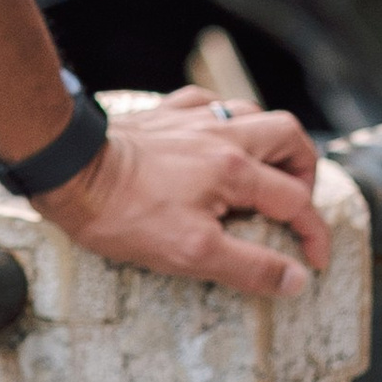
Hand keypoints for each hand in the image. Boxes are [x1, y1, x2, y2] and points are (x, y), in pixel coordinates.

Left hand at [42, 88, 328, 299]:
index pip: (296, 202)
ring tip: (264, 170)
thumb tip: (296, 279)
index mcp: (234, 171)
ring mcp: (190, 120)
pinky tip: (215, 137)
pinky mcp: (162, 114)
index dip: (313, 234)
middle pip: (289, 137)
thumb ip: (250, 266)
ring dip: (268, 140)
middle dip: (305, 169)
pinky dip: (223, 119)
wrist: (68, 169)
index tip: (313, 261)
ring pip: (252, 112)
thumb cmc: (122, 213)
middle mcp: (221, 136)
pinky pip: (206, 103)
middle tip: (298, 200)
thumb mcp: (191, 254)